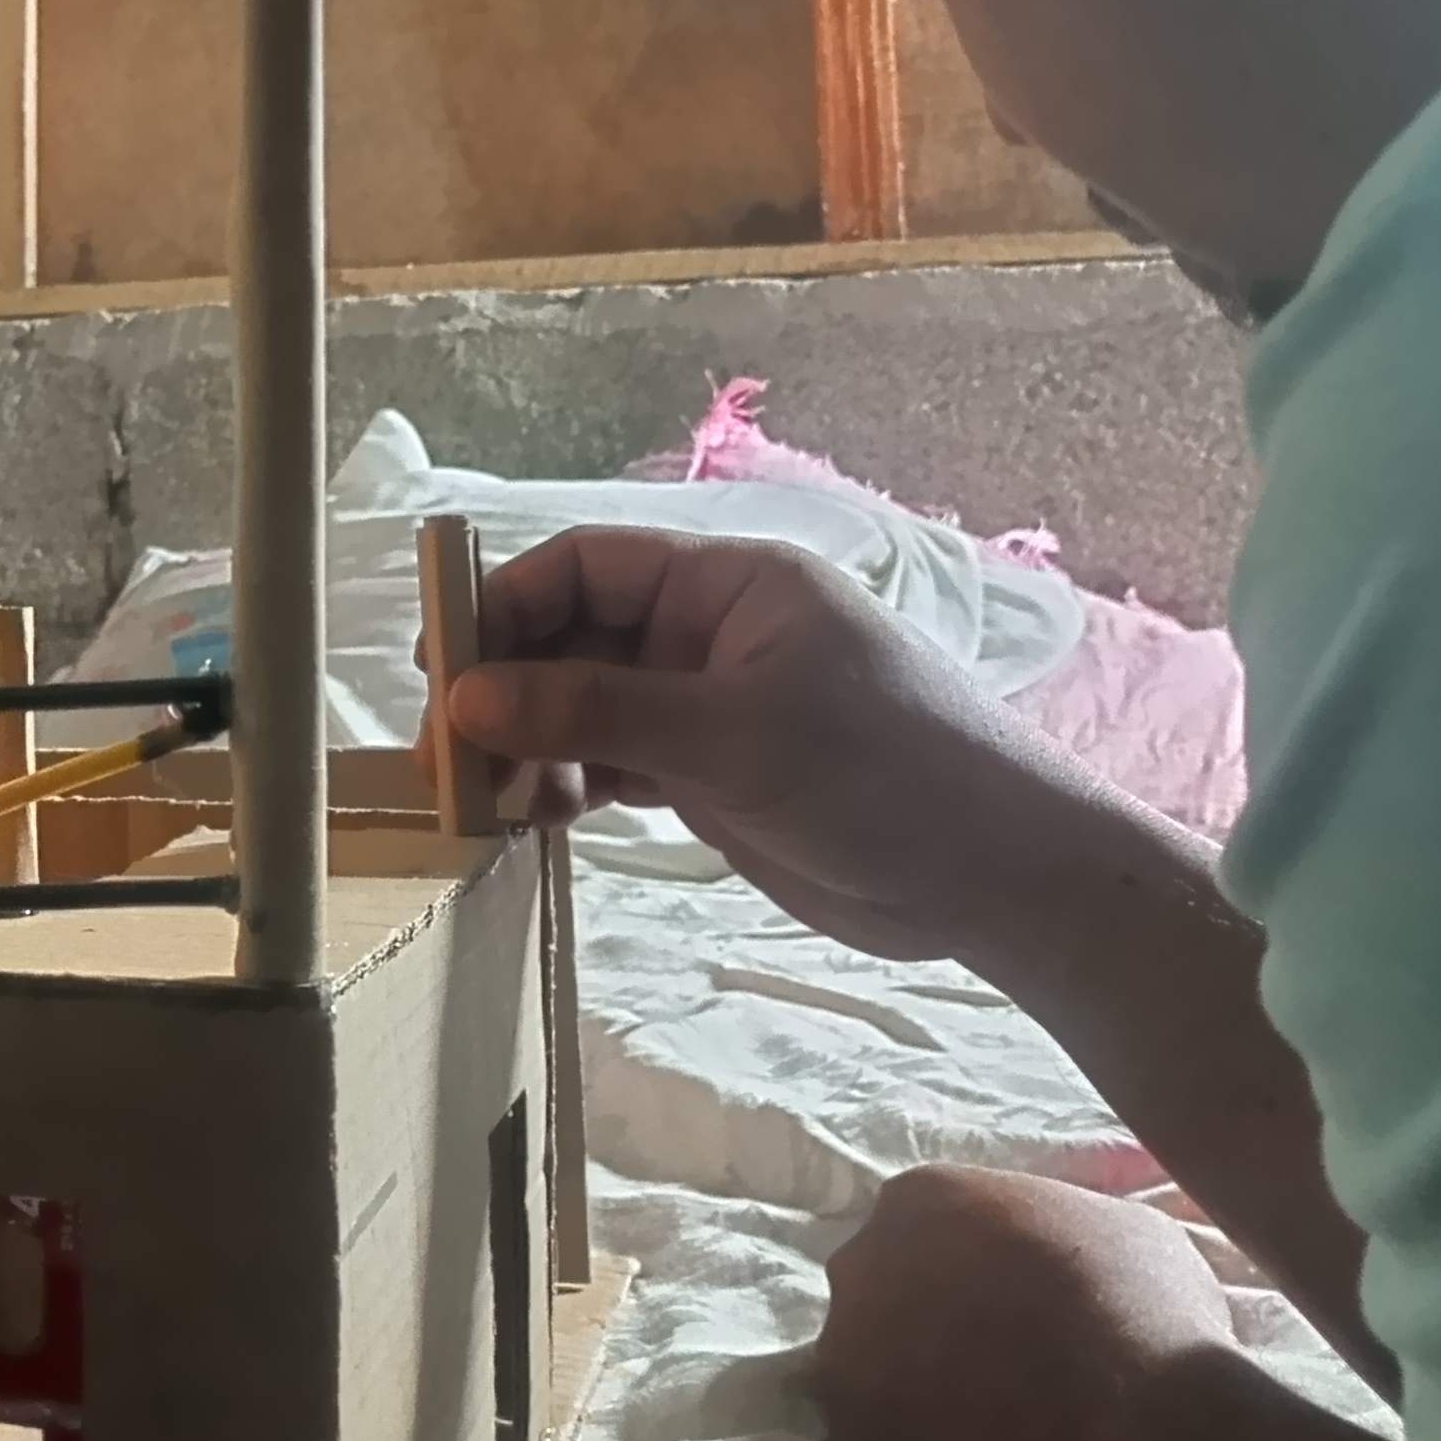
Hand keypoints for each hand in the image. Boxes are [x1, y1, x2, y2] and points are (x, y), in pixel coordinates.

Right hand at [442, 527, 1117, 964]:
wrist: (994, 875)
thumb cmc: (884, 771)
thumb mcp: (730, 732)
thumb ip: (595, 712)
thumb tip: (467, 699)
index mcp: (727, 584)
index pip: (586, 566)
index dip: (507, 607)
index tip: (446, 672)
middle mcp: (710, 634)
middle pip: (574, 636)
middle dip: (507, 687)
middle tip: (450, 758)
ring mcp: (711, 708)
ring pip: (585, 707)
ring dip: (530, 745)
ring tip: (487, 802)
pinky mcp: (715, 778)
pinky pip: (614, 764)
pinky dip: (568, 786)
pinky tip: (534, 820)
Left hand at [815, 1166, 1235, 1440]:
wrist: (1130, 1410)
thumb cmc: (1139, 1304)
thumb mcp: (1120, 1229)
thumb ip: (1066, 1233)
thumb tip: (1079, 1253)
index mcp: (921, 1197)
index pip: (927, 1233)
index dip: (971, 1279)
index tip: (1011, 1315)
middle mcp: (861, 1262)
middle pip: (883, 1298)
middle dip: (927, 1331)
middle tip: (996, 1374)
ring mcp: (844, 1349)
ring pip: (871, 1375)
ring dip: (917, 1398)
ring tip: (993, 1433)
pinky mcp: (852, 1434)